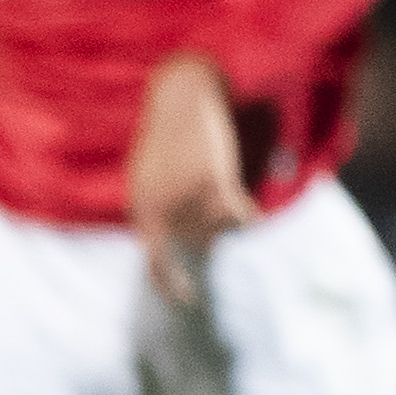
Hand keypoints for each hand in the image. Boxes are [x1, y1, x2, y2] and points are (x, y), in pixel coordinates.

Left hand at [127, 54, 256, 306]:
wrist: (181, 93)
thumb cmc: (169, 134)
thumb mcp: (152, 178)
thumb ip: (165, 212)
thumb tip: (198, 247)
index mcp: (142, 210)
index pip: (156, 264)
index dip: (172, 286)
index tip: (187, 301)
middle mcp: (162, 210)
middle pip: (199, 245)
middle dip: (211, 235)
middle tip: (215, 213)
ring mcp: (188, 198)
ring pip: (223, 229)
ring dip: (228, 214)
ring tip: (219, 180)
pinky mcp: (214, 182)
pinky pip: (241, 215)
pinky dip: (249, 216)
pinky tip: (253, 213)